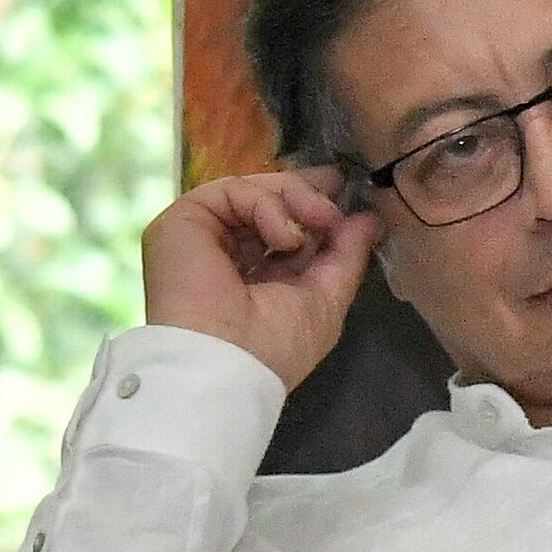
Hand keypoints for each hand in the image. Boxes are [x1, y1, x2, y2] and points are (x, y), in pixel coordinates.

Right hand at [140, 168, 378, 394]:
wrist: (224, 365)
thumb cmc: (274, 346)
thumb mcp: (326, 302)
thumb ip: (346, 257)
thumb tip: (368, 219)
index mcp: (253, 276)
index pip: (282, 226)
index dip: (312, 206)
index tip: (344, 192)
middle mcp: (225, 253)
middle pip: (268, 201)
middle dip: (307, 192)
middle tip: (337, 186)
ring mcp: (202, 235)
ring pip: (254, 190)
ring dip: (296, 199)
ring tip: (321, 220)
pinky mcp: (183, 220)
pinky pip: (233, 191)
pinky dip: (269, 205)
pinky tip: (285, 237)